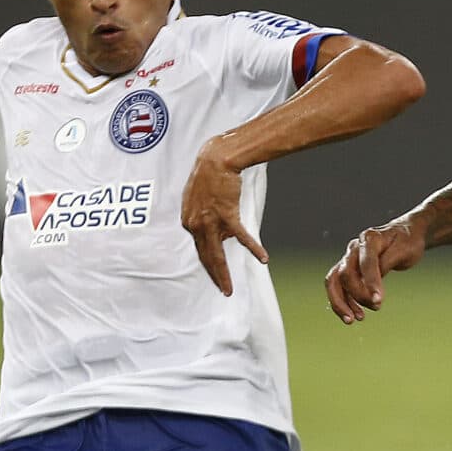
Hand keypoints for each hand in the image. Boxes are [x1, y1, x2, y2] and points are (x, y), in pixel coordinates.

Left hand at [181, 142, 267, 295]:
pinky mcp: (227, 216)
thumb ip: (205, 217)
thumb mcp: (198, 198)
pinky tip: (263, 258)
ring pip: (217, 255)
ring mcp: (210, 222)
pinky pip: (242, 237)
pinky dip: (253, 248)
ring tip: (229, 289)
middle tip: (223, 291)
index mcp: (188, 221)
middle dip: (214, 277)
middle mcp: (195, 224)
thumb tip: (220, 232)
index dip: (209, 262)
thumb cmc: (208, 174)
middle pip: (206, 257)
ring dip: (224, 274)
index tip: (216, 273)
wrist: (216, 159)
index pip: (199, 248)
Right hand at [324, 219, 424, 323]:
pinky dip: (344, 302)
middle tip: (376, 307)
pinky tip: (355, 315)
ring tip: (354, 320)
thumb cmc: (407, 242)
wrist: (405, 235)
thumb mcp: (404, 251)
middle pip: (345, 273)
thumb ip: (386, 264)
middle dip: (357, 295)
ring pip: (334, 281)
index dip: (371, 283)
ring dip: (341, 302)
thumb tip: (372, 284)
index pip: (366, 263)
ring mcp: (349, 258)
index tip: (378, 301)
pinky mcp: (349, 269)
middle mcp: (355, 247)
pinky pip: (339, 287)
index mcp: (370, 239)